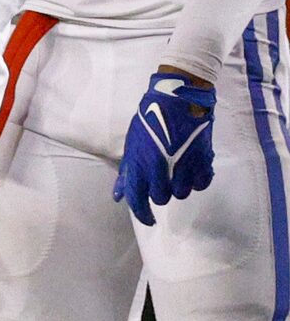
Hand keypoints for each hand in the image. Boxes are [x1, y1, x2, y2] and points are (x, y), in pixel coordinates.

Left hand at [116, 69, 215, 224]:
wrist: (177, 100)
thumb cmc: (150, 120)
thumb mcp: (132, 146)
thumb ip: (127, 173)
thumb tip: (118, 196)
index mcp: (140, 166)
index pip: (138, 201)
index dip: (142, 214)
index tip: (148, 220)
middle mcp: (161, 170)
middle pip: (162, 198)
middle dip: (161, 193)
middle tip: (162, 179)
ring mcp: (183, 166)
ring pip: (182, 193)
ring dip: (179, 186)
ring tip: (177, 171)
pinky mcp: (203, 161)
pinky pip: (202, 184)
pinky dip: (197, 181)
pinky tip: (193, 170)